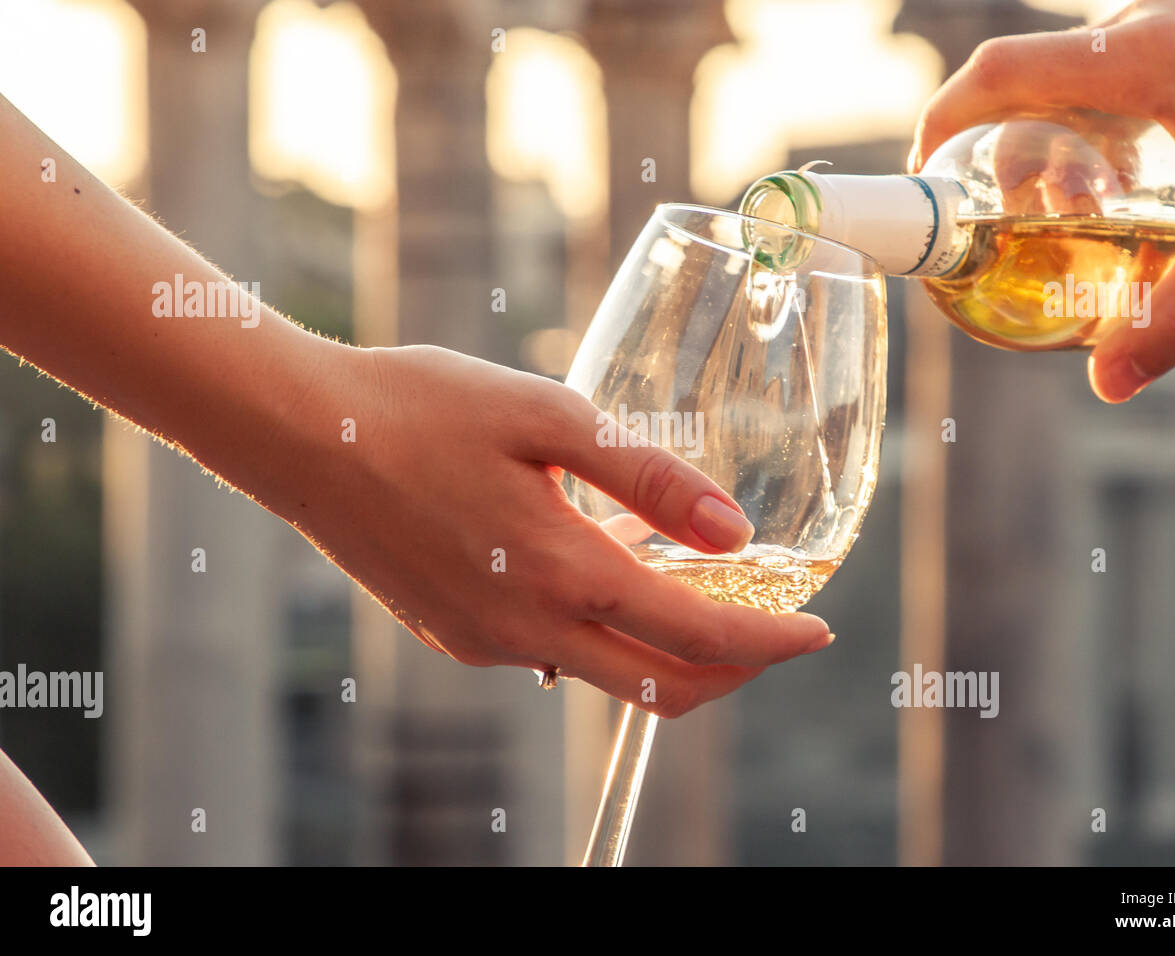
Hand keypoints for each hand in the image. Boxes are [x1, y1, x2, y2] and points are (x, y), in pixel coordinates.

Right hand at [274, 343, 832, 717]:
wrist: (305, 438)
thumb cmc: (423, 408)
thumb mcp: (550, 417)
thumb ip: (649, 477)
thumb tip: (736, 534)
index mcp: (564, 572)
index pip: (698, 638)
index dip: (771, 643)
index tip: (819, 632)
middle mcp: (530, 628)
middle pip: (662, 686)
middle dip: (733, 670)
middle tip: (772, 629)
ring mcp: (488, 642)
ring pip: (607, 676)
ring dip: (667, 652)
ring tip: (696, 591)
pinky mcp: (457, 636)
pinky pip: (551, 653)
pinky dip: (602, 633)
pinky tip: (601, 575)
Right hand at [909, 0, 1174, 400]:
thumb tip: (1108, 385)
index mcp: (1142, 56)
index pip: (998, 72)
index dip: (943, 119)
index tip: (926, 171)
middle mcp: (1150, 20)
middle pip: (1031, 75)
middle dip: (1004, 146)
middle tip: (1017, 217)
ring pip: (1078, 69)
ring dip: (1056, 131)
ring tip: (1085, 203)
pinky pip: (1123, 61)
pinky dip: (1100, 112)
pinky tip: (1143, 168)